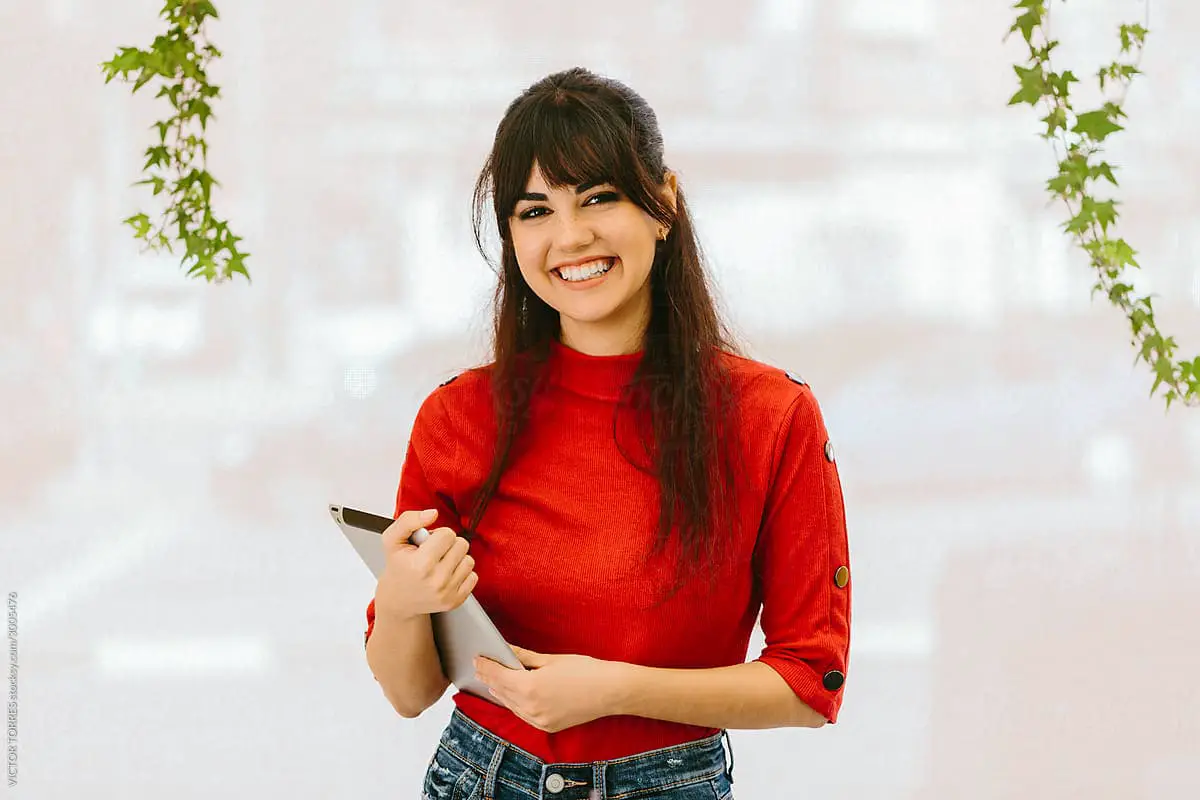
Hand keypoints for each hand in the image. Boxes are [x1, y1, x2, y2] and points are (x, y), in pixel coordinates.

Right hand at [374, 508, 476, 620]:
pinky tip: (447, 575)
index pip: (448, 534)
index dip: (438, 535)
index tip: (428, 544)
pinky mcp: (456, 601)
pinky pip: (473, 576)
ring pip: (469, 560)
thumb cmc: (398, 567)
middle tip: (433, 553)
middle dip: (448, 545)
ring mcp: (448, 593)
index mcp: (421, 565)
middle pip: (462, 545)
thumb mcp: (392, 539)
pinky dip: (462, 574)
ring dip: (456, 559)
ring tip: (440, 564)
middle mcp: (436, 581)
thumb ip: (409, 520)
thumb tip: (433, 513)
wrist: (398, 599)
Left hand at [474, 646, 628, 732]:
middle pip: (500, 691)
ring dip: (499, 692)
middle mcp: (530, 707)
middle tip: (479, 667)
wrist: (610, 691)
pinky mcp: (547, 726)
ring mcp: (538, 720)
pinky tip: (511, 695)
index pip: (497, 676)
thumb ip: (524, 657)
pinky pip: (522, 714)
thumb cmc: (584, 671)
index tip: (477, 658)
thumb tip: (506, 650)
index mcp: (529, 687)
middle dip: (489, 678)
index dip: (485, 666)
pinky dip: (514, 703)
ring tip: (490, 681)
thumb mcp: (550, 660)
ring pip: (510, 705)